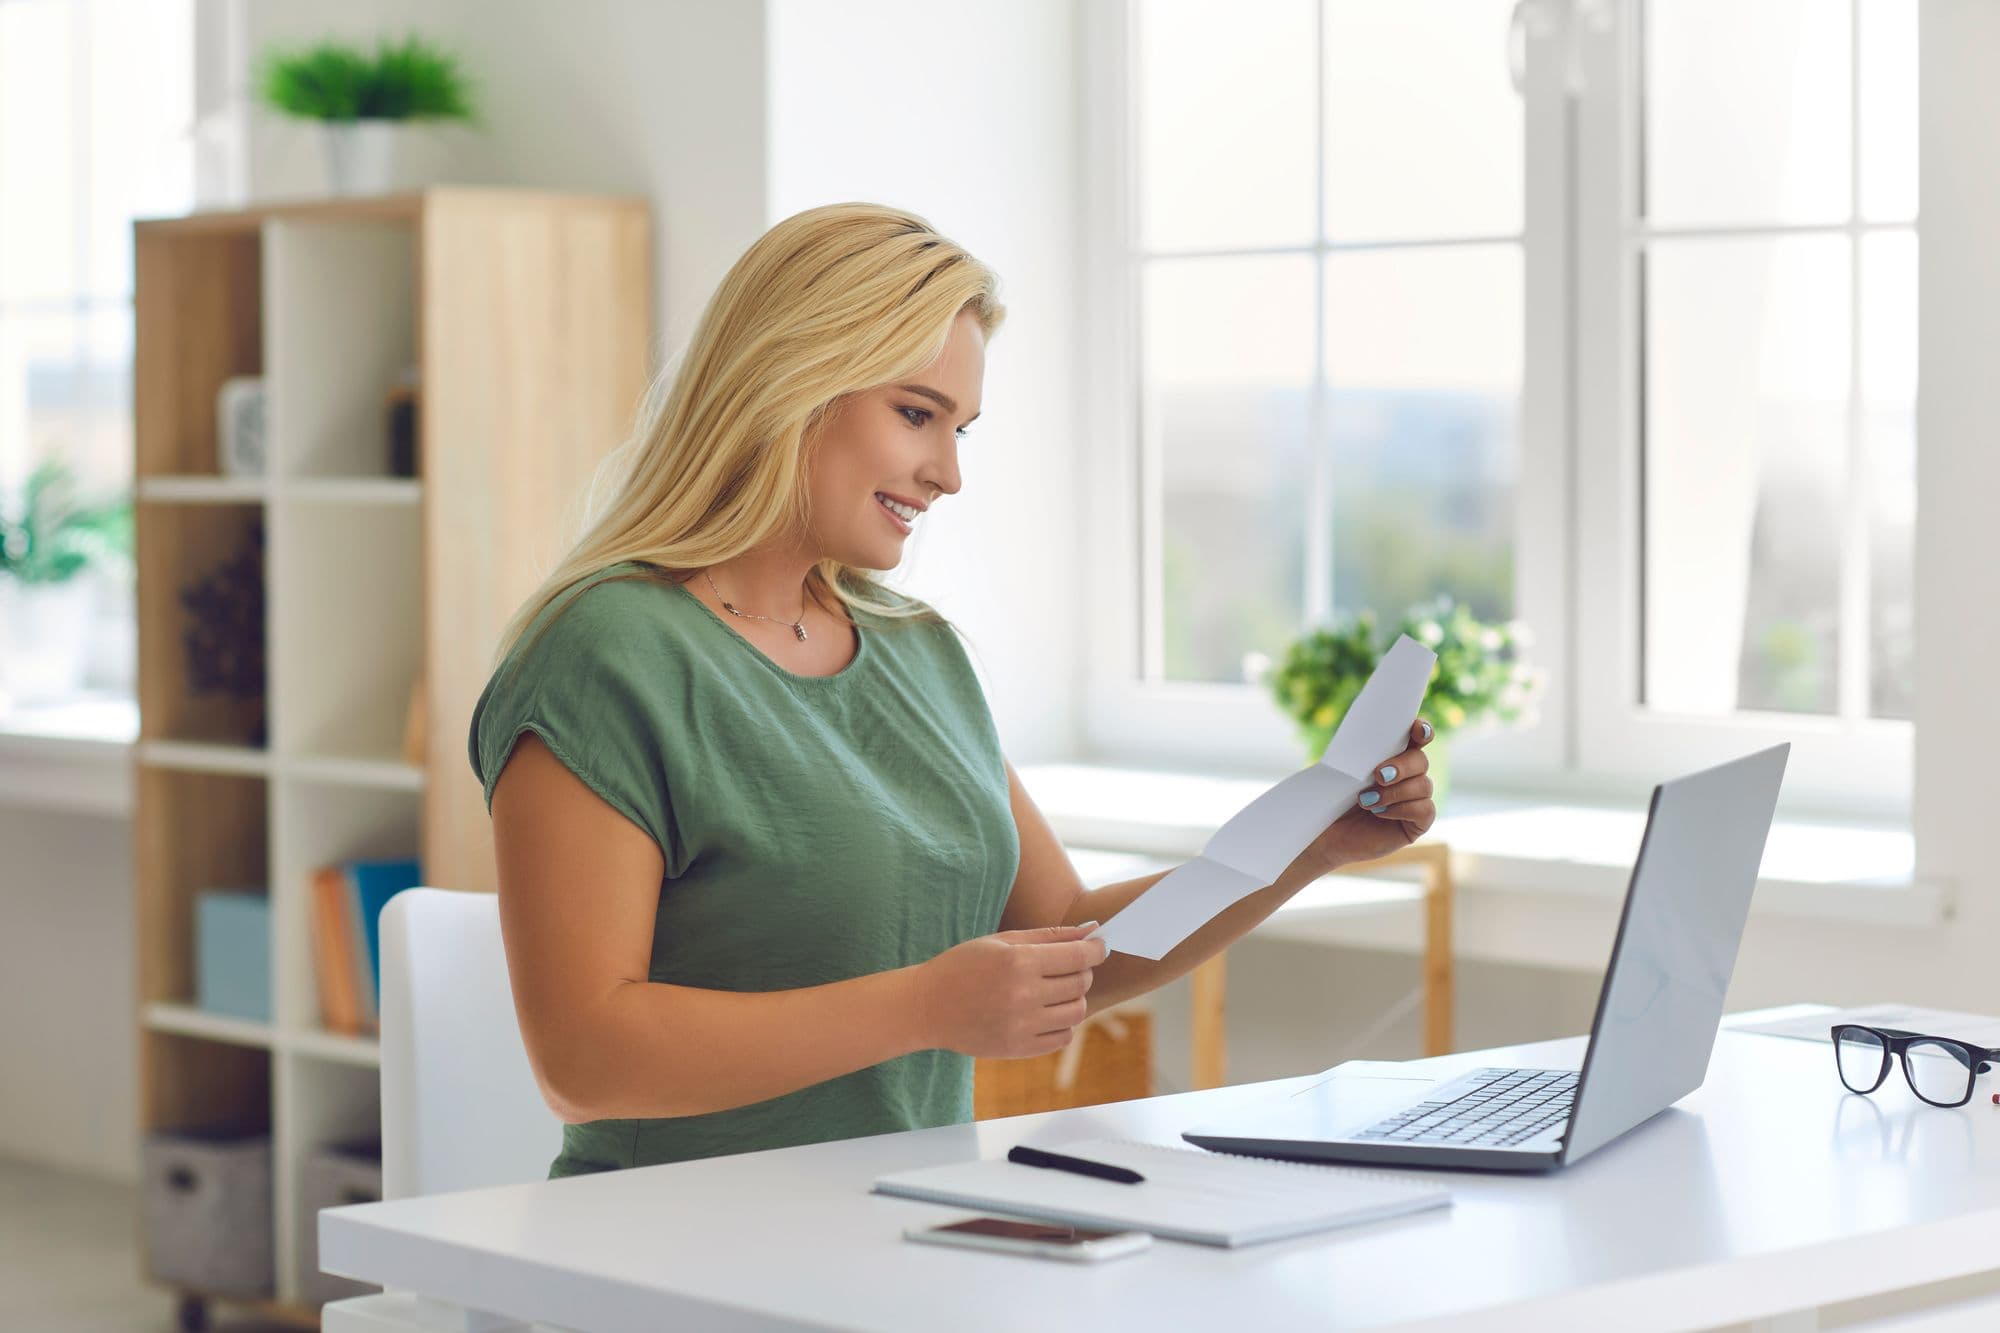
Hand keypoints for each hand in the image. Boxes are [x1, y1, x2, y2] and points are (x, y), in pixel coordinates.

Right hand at [915, 923, 1108, 1058]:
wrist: (927, 1007)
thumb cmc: (963, 966)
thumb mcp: (1001, 941)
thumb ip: (1049, 935)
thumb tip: (1092, 929)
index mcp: (1018, 962)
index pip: (1078, 957)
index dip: (1095, 949)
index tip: (1098, 946)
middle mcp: (1023, 995)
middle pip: (1081, 983)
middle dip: (1083, 971)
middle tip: (1070, 965)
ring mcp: (1021, 1026)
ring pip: (1077, 1012)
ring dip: (1075, 998)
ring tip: (1056, 990)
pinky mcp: (1019, 1049)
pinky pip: (1062, 1037)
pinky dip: (1063, 1023)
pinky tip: (1046, 1012)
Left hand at [1297, 718, 1438, 874]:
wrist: (1325, 835)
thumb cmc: (1331, 800)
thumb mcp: (1343, 772)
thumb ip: (1362, 755)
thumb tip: (1368, 741)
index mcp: (1393, 756)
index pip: (1417, 737)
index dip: (1422, 730)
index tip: (1416, 729)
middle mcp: (1408, 776)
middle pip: (1421, 760)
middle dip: (1401, 766)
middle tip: (1378, 775)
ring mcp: (1415, 800)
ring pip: (1423, 785)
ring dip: (1394, 792)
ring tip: (1366, 801)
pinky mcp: (1416, 824)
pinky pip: (1425, 810)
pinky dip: (1402, 809)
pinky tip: (1380, 812)